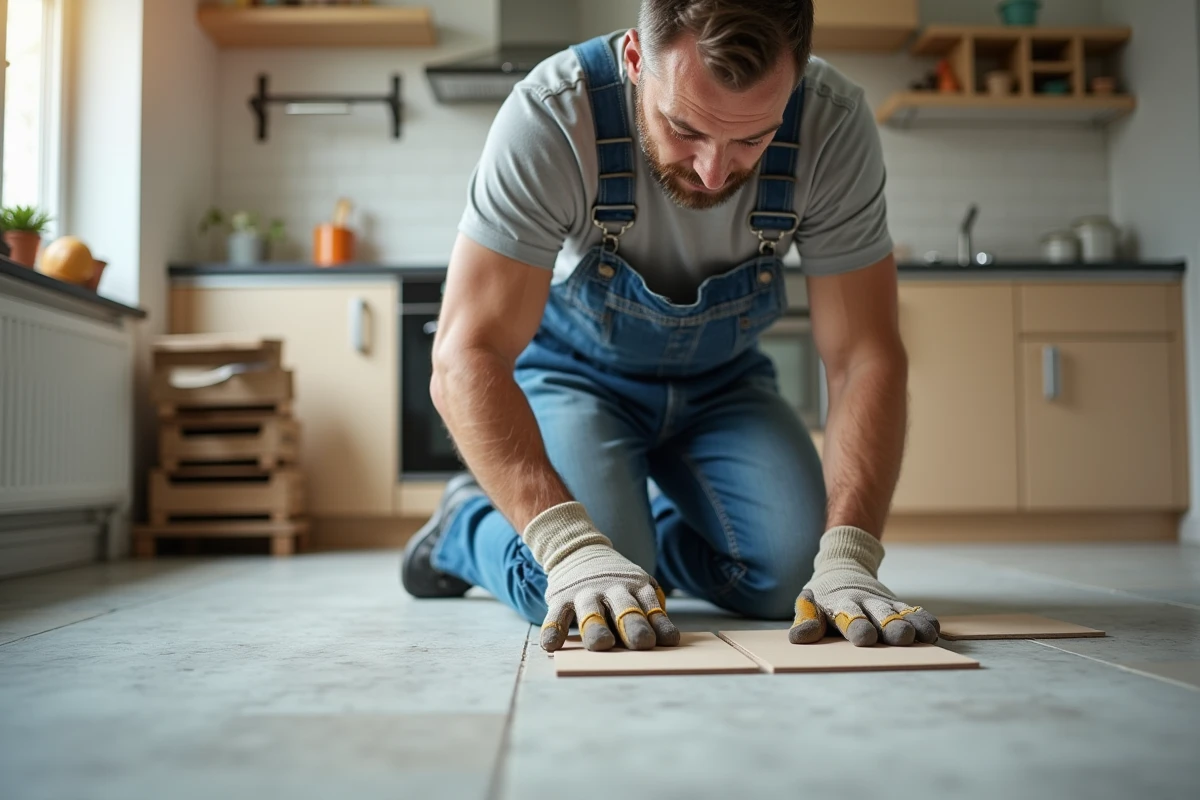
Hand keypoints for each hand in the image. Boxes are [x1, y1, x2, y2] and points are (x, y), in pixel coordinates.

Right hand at [523, 501, 679, 652]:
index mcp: (636, 586)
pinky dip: (553, 629)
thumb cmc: (615, 583)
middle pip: (625, 608)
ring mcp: (585, 592)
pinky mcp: (561, 597)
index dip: (659, 623)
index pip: (650, 605)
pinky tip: (552, 645)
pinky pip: (556, 616)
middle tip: (642, 643)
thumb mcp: (636, 588)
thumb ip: (648, 612)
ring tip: (601, 645)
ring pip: (591, 611)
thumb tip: (668, 643)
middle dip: (634, 625)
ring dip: (596, 628)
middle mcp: (612, 588)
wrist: (578, 549)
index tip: (669, 641)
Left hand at [789, 526, 939, 646]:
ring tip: (924, 636)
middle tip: (900, 637)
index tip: (865, 638)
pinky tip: (933, 631)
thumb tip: (798, 638)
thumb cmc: (823, 597)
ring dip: (912, 624)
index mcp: (840, 605)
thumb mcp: (810, 605)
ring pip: (901, 613)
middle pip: (880, 615)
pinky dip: (923, 620)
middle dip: (890, 626)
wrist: (842, 568)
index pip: (849, 616)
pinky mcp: (898, 604)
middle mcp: (865, 603)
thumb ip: (807, 620)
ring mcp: (883, 603)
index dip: (858, 626)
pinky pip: (913, 611)